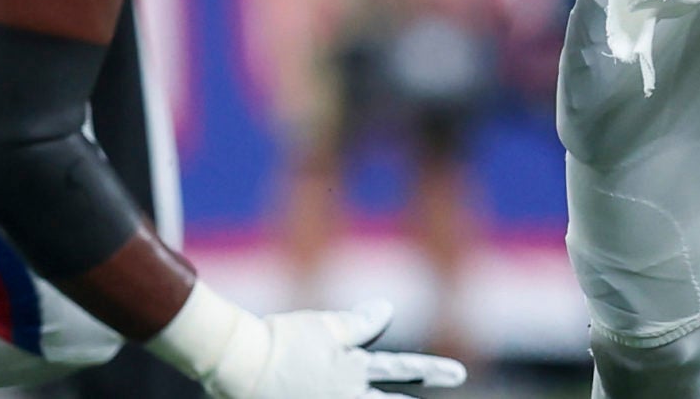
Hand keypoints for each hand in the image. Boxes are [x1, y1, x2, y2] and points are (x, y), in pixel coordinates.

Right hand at [198, 301, 464, 398]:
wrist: (240, 364)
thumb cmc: (282, 339)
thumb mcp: (325, 327)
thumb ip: (359, 323)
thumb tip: (388, 309)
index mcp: (353, 369)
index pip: (402, 369)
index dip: (433, 371)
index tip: (459, 374)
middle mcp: (347, 396)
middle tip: (448, 386)